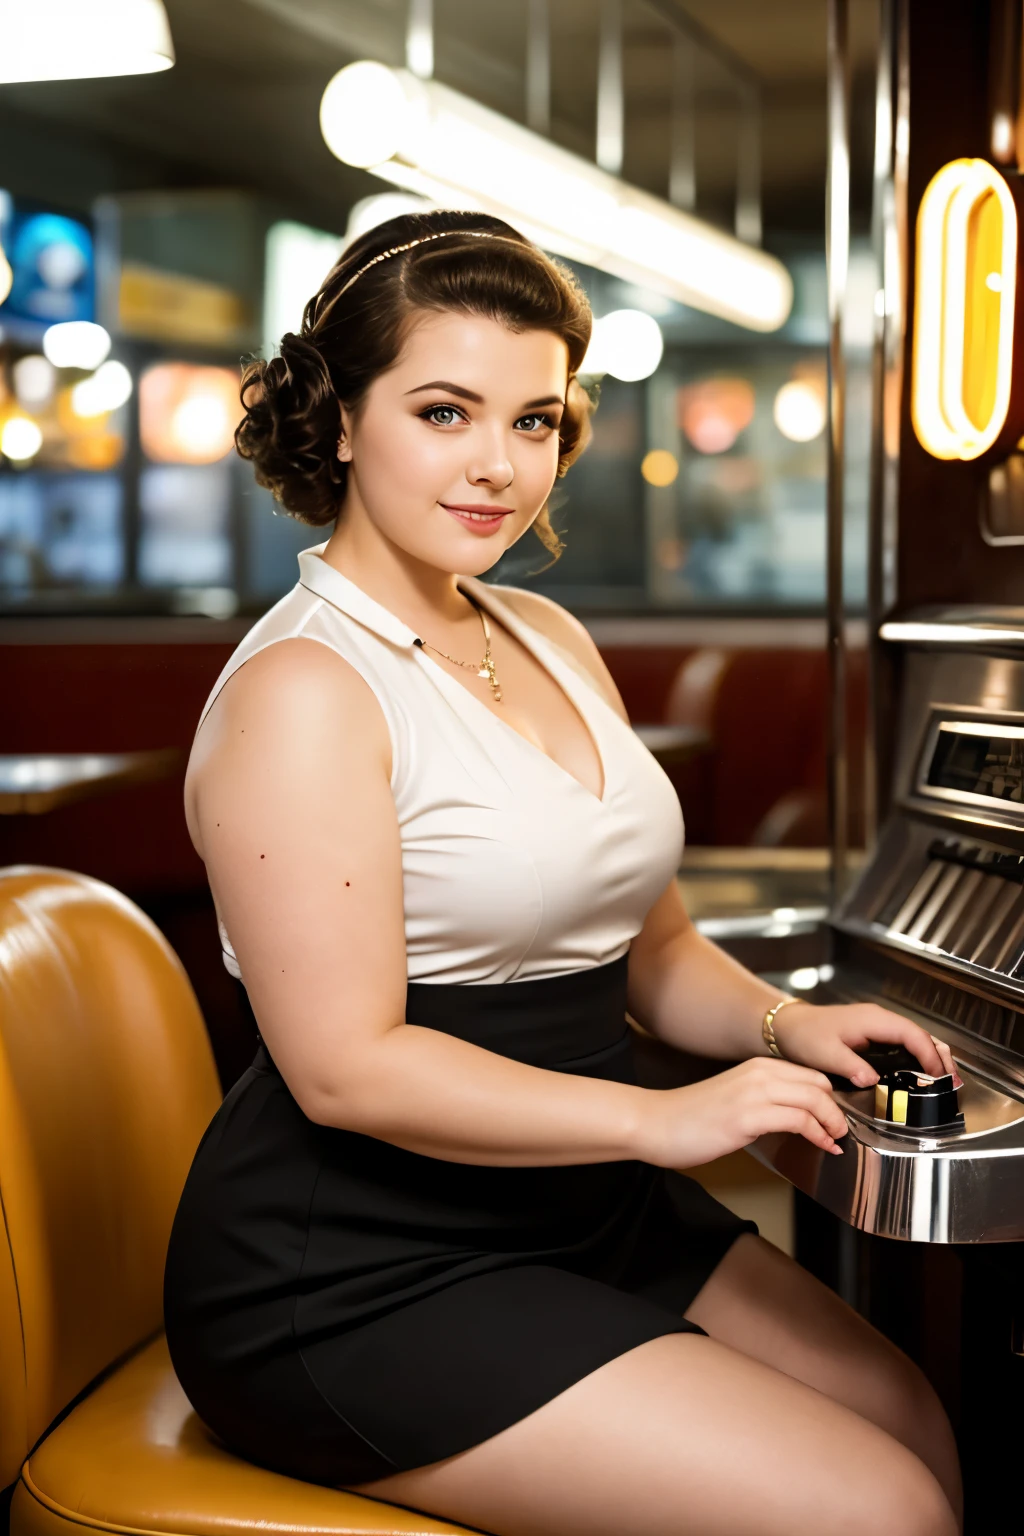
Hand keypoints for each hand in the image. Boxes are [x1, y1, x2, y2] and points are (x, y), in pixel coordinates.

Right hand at [638, 1057, 848, 1168]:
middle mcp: (758, 1073)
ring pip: (815, 1098)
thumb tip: (795, 1117)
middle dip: (838, 1109)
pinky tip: (822, 1147)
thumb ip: (764, 1101)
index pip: (811, 1074)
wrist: (656, 1124)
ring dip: (833, 1123)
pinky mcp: (748, 1116)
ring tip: (836, 1141)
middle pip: (819, 1083)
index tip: (836, 1119)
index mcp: (756, 1067)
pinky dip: (818, 1135)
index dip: (831, 1097)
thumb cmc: (690, 1118)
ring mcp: (753, 1093)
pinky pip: (799, 1119)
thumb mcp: (735, 1100)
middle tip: (841, 1132)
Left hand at [772, 1000, 958, 1086]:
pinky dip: (917, 1058)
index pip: (912, 1035)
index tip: (938, 1077)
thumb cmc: (804, 1035)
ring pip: (914, 1040)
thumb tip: (873, 1080)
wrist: (788, 1027)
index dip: (929, 1055)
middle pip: (920, 1035)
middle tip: (952, 1082)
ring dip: (930, 1058)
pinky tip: (921, 1075)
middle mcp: (879, 1020)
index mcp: (873, 1020)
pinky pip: (903, 1045)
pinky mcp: (873, 1036)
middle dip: (938, 1057)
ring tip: (943, 1082)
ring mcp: (877, 1027)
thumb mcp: (824, 1053)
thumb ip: (850, 1066)